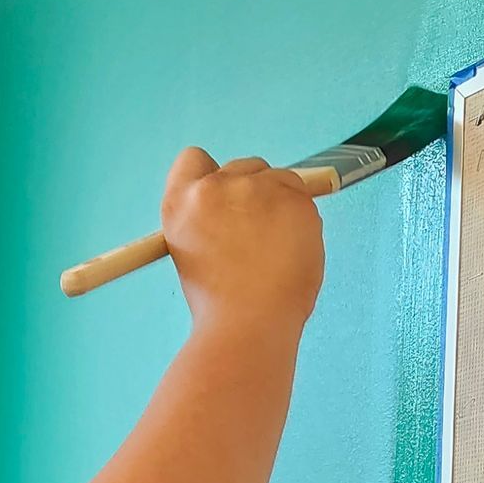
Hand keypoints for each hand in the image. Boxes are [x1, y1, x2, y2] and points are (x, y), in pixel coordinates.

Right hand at [160, 146, 323, 333]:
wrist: (247, 323)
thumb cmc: (219, 302)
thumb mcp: (191, 251)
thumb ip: (209, 219)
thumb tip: (237, 208)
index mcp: (181, 202)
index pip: (193, 159)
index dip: (211, 179)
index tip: (223, 202)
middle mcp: (215, 187)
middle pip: (242, 166)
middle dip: (252, 192)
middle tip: (254, 237)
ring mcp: (256, 188)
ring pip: (278, 177)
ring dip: (280, 202)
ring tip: (274, 248)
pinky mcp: (293, 196)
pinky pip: (302, 195)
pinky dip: (301, 219)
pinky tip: (290, 250)